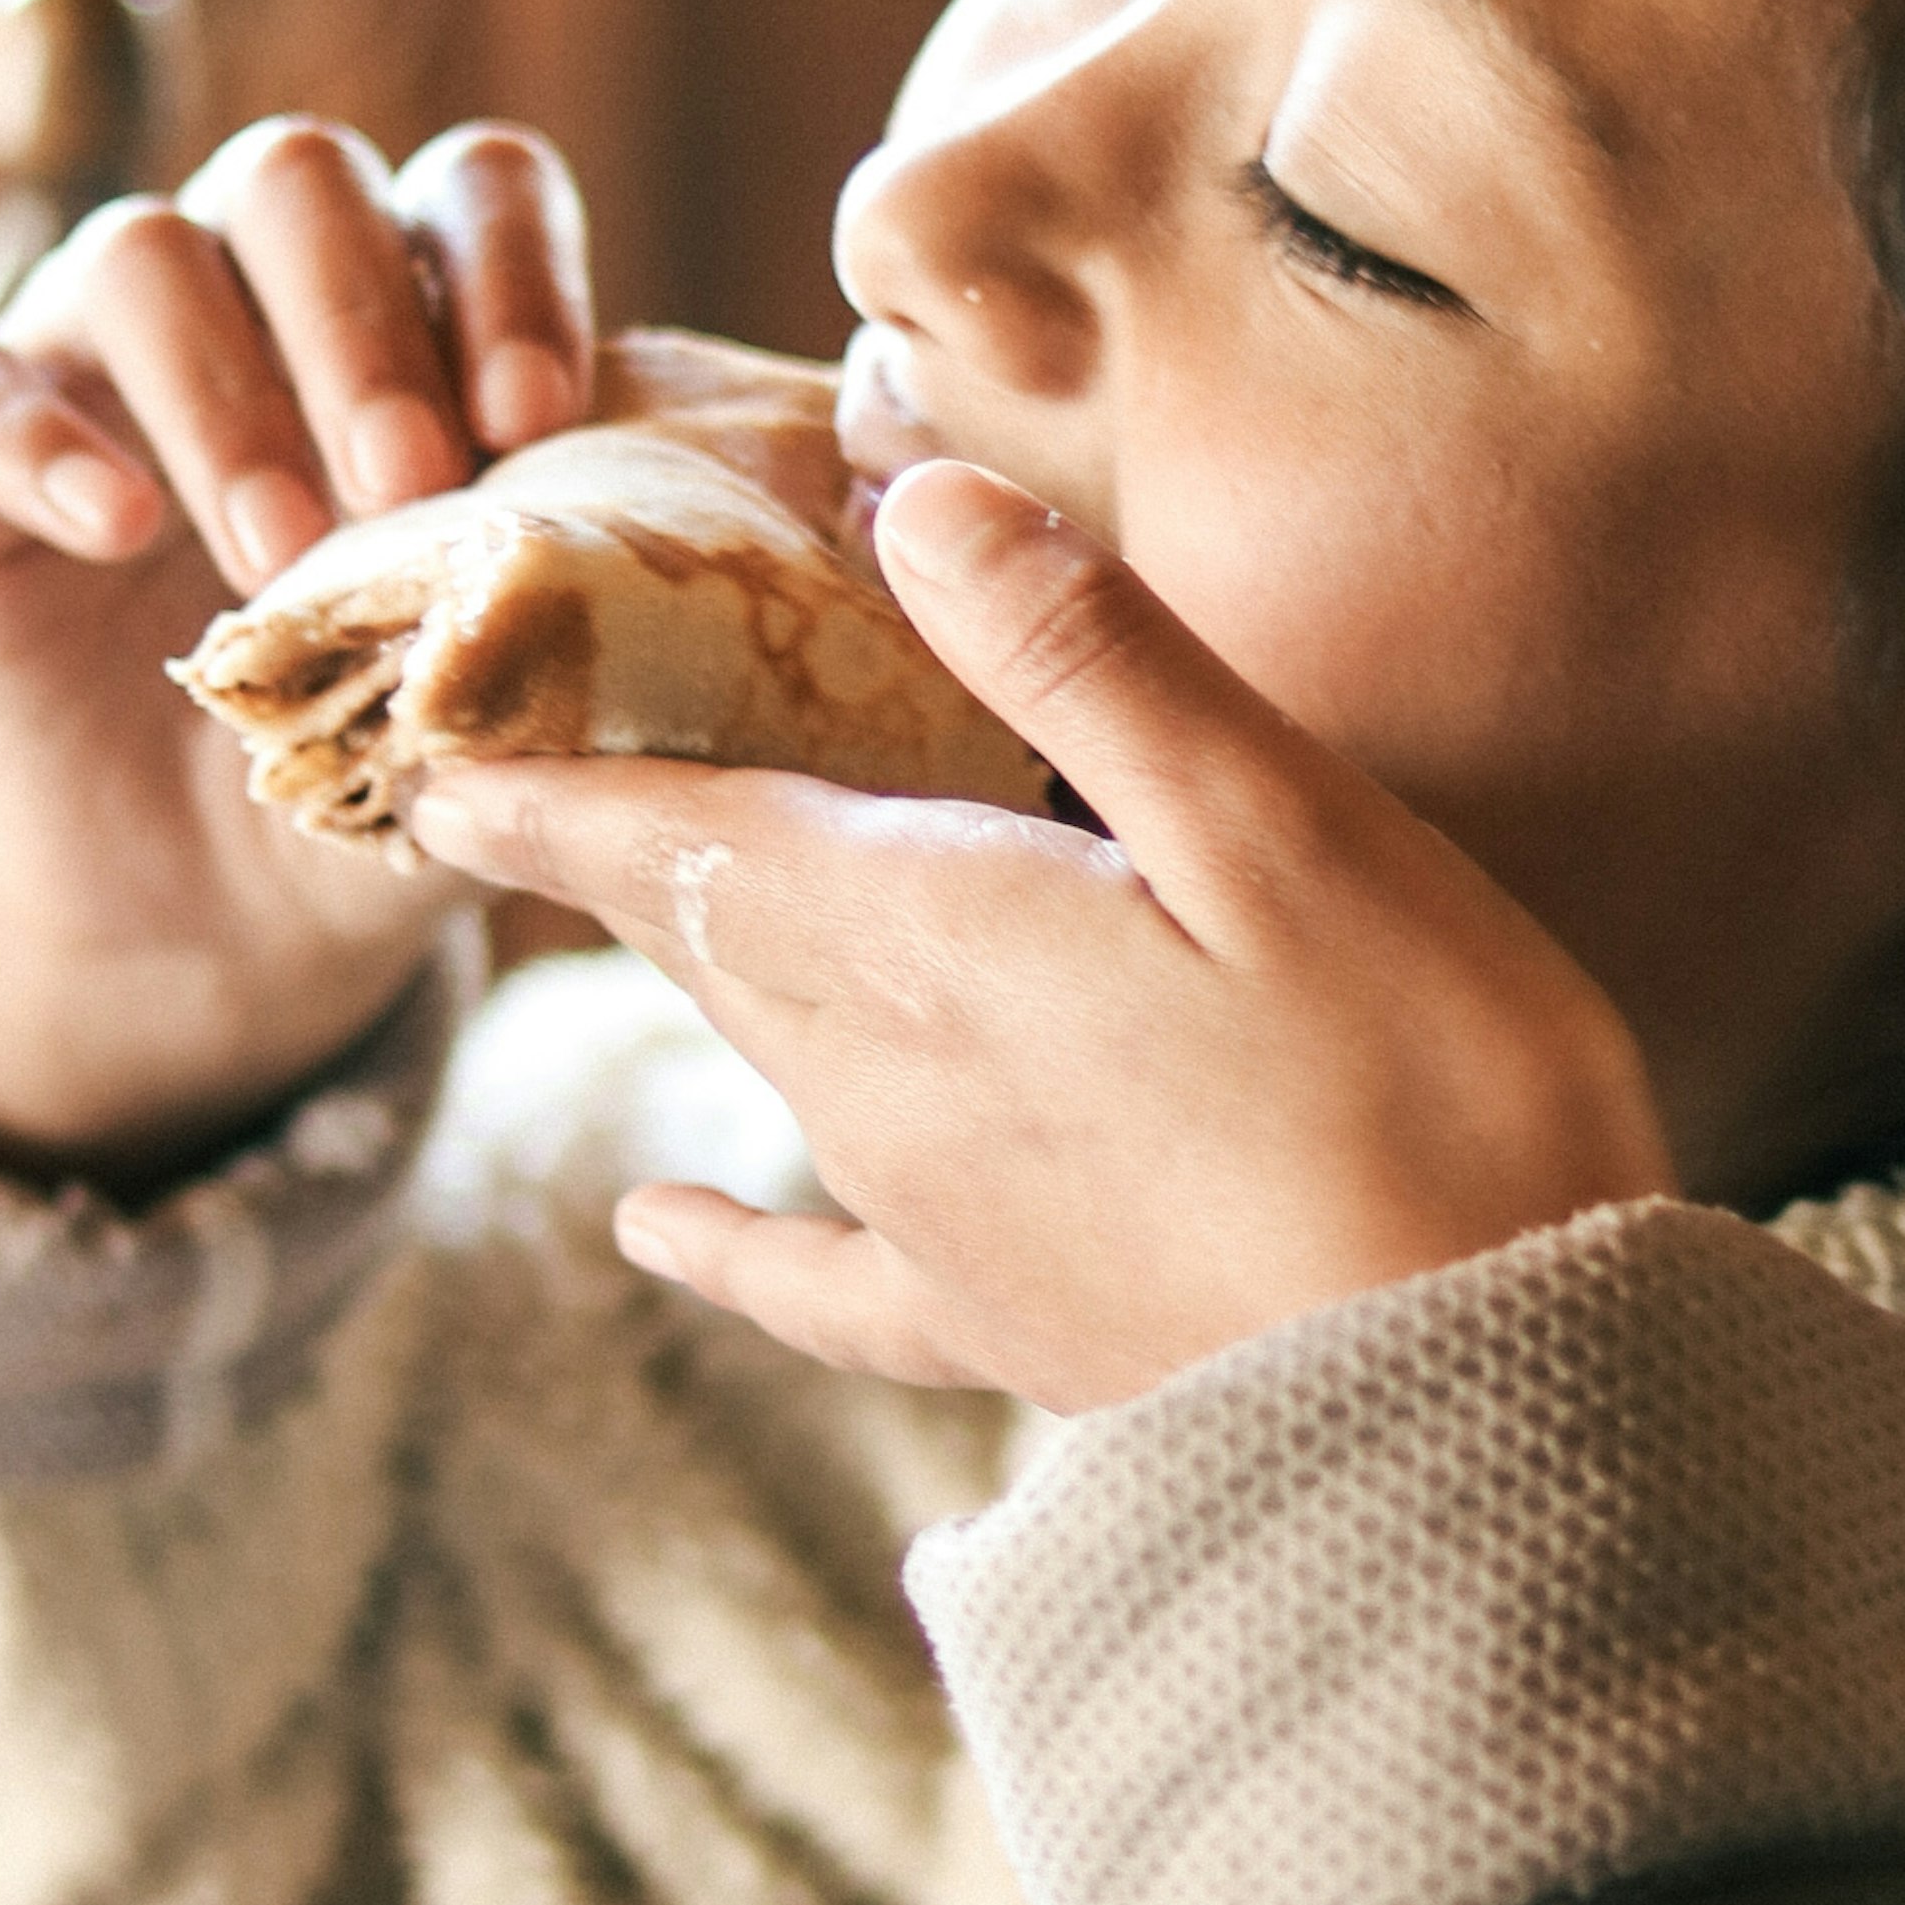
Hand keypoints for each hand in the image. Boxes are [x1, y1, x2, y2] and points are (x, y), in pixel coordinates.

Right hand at [0, 117, 592, 1182]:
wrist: (227, 915)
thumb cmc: (403, 766)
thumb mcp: (515, 699)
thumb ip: (585, 617)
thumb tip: (699, 586)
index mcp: (418, 309)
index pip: (474, 187)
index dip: (508, 269)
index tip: (537, 420)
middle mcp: (253, 292)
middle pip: (299, 176)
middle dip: (362, 322)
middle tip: (410, 485)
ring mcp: (93, 359)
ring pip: (142, 254)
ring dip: (225, 394)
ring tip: (281, 555)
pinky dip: (42, 440)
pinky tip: (117, 530)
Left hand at [406, 461, 1674, 1404]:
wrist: (1483, 1404)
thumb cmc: (1424, 1093)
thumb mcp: (1284, 827)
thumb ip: (1088, 661)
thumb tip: (901, 499)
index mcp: (934, 938)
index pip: (681, 829)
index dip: (549, 771)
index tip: (420, 725)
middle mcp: (882, 1082)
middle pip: (694, 931)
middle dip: (599, 838)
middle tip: (494, 762)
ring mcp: (933, 1218)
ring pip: (754, 1052)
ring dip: (679, 958)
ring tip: (614, 884)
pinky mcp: (1006, 1327)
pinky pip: (816, 1277)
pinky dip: (731, 1240)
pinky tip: (662, 1229)